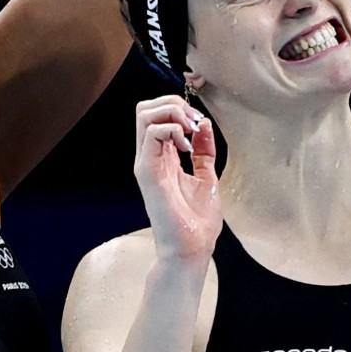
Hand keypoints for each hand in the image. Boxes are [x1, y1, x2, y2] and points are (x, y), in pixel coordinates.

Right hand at [132, 97, 221, 269]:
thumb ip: (203, 150)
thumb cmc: (197, 220)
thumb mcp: (206, 175)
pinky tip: (186, 146)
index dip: (178, 108)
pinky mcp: (147, 172)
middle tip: (193, 122)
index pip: (156, 115)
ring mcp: (146, 163)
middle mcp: (150, 156)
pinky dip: (172, 129)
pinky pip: (152, 134)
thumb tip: (203, 124)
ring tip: (189, 130)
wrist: (192, 247)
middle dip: (172, 104)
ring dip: (172, 112)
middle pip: (145, 109)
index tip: (199, 123)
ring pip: (144, 115)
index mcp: (162, 157)